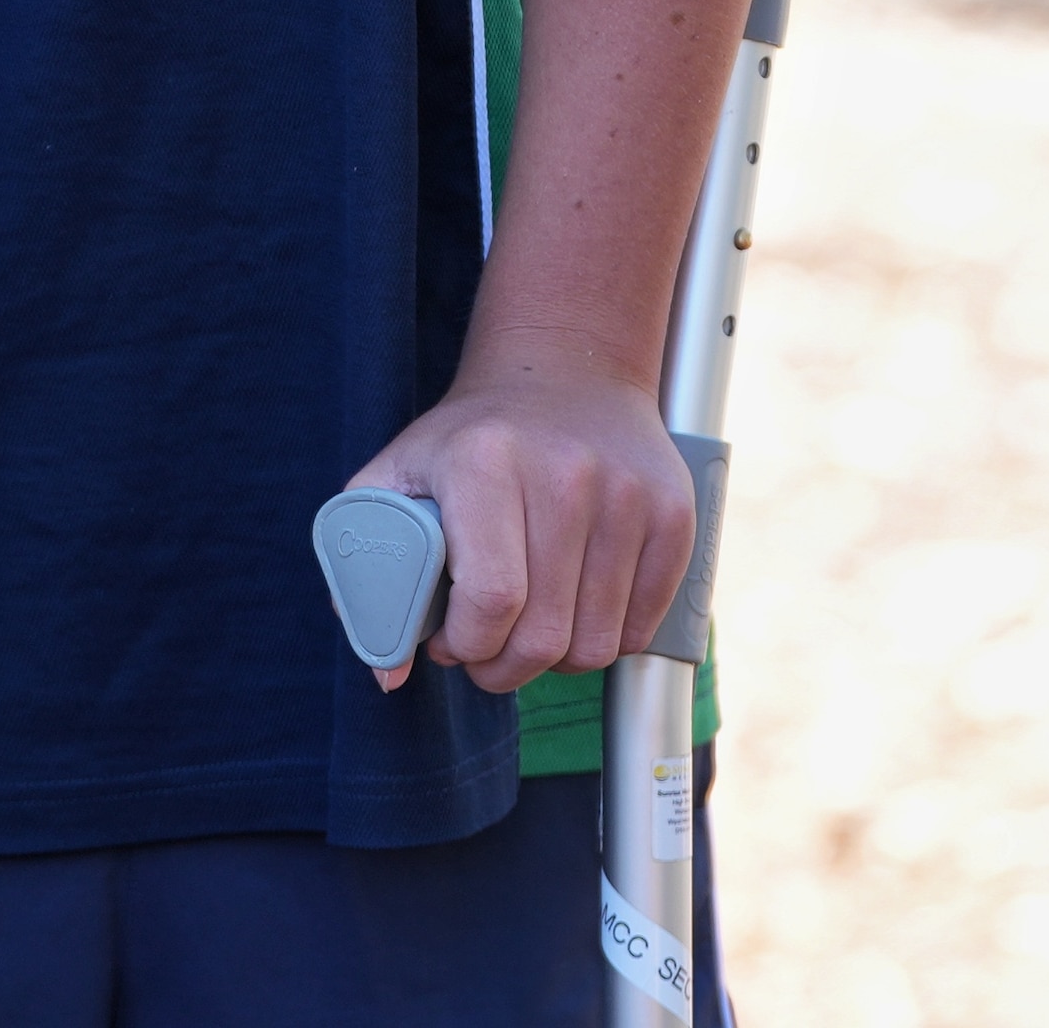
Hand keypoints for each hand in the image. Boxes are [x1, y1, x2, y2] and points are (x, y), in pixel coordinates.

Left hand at [345, 366, 695, 694]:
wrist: (566, 373)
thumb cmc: (470, 441)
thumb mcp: (398, 477)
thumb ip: (373, 571)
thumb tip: (384, 674)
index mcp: (484, 463)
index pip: (490, 599)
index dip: (465, 645)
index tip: (448, 643)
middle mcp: (565, 476)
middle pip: (544, 635)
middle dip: (503, 667)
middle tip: (484, 652)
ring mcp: (629, 498)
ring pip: (596, 646)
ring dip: (553, 660)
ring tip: (525, 628)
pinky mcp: (675, 518)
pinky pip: (641, 631)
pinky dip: (603, 642)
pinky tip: (571, 611)